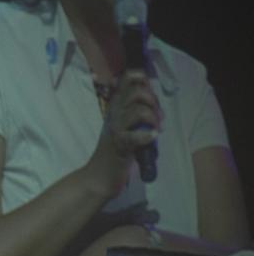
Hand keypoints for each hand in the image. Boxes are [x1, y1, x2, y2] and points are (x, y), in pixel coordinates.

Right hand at [87, 70, 161, 197]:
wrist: (99, 177)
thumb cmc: (114, 151)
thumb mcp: (122, 125)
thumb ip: (132, 108)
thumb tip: (148, 92)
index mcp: (115, 107)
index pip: (125, 80)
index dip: (139, 79)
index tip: (147, 90)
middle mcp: (114, 115)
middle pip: (136, 93)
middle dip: (152, 101)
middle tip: (156, 116)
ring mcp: (116, 130)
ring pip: (138, 111)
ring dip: (153, 118)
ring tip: (155, 129)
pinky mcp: (119, 146)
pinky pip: (134, 137)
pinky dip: (146, 136)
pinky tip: (152, 137)